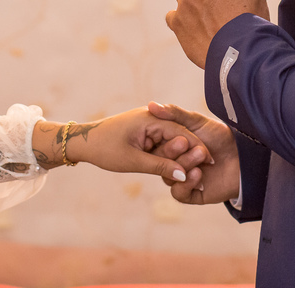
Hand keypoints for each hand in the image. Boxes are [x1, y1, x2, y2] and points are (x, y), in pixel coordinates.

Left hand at [33, 109, 210, 183]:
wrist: (83, 143)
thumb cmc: (105, 149)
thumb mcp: (133, 161)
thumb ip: (160, 166)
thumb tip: (182, 176)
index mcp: (149, 118)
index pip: (180, 131)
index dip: (196, 146)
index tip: (211, 160)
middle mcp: (150, 118)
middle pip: (178, 134)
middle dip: (192, 150)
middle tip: (210, 165)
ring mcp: (147, 124)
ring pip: (171, 140)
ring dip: (181, 153)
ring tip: (198, 167)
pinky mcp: (143, 133)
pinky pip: (162, 143)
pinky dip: (170, 154)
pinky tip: (180, 166)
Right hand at [147, 101, 238, 204]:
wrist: (246, 155)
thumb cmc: (222, 136)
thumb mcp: (197, 122)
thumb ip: (175, 114)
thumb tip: (151, 105)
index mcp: (173, 147)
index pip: (157, 146)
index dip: (161, 141)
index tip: (173, 134)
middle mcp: (175, 163)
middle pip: (161, 162)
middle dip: (174, 152)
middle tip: (187, 144)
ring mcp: (183, 179)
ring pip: (170, 178)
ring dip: (183, 165)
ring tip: (200, 156)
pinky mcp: (193, 194)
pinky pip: (179, 193)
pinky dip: (186, 184)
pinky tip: (199, 174)